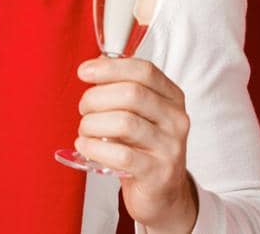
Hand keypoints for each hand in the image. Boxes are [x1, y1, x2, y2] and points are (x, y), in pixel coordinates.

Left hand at [76, 55, 200, 233]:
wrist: (162, 194)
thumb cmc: (142, 147)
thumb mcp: (137, 114)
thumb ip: (120, 88)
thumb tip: (94, 65)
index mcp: (172, 99)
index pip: (144, 71)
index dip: (109, 67)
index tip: (84, 72)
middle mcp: (176, 120)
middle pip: (130, 94)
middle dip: (95, 98)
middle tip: (83, 110)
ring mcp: (170, 147)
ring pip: (123, 122)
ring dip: (91, 124)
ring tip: (85, 131)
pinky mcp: (158, 173)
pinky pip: (121, 154)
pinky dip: (94, 147)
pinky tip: (85, 146)